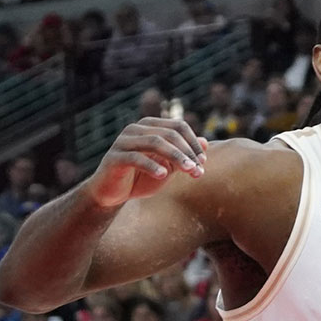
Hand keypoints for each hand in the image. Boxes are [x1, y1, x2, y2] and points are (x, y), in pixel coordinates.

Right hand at [84, 118, 207, 208]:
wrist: (113, 194)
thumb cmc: (142, 178)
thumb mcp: (168, 167)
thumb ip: (184, 155)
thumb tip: (207, 142)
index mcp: (149, 126)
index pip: (178, 126)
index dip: (193, 143)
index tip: (203, 161)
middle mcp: (135, 129)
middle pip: (169, 134)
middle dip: (187, 152)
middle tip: (199, 170)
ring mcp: (123, 141)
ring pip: (154, 142)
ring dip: (176, 157)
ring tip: (189, 171)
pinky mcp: (113, 157)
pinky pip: (135, 158)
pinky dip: (152, 166)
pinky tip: (163, 175)